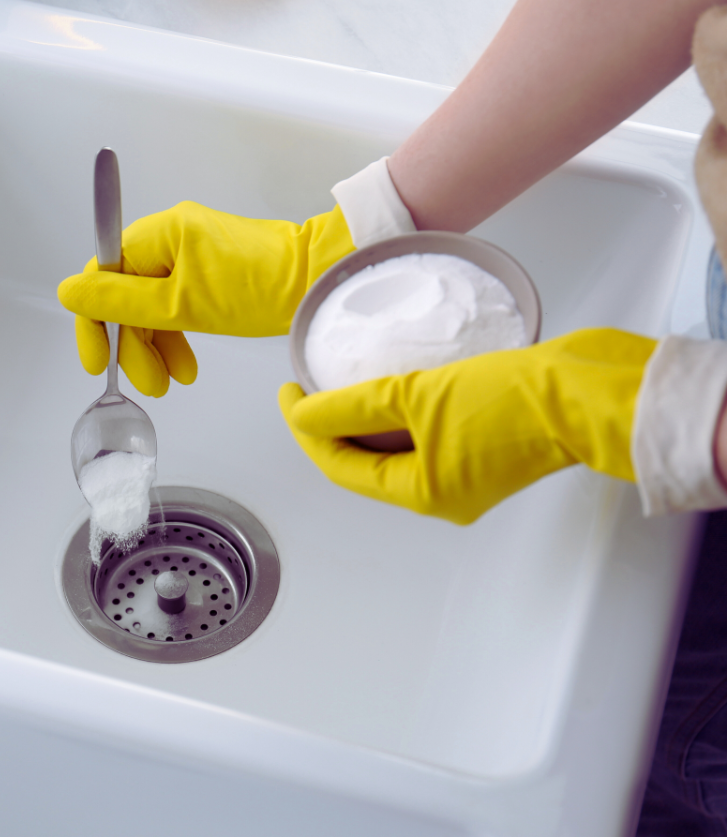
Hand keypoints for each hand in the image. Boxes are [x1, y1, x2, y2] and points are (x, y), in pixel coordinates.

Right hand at [57, 201, 354, 396]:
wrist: (317, 281)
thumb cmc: (259, 289)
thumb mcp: (180, 305)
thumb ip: (121, 302)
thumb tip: (69, 292)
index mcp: (157, 234)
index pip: (102, 276)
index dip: (94, 322)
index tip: (97, 361)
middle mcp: (169, 236)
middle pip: (126, 294)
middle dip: (133, 344)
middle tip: (148, 384)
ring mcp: (190, 253)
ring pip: (151, 305)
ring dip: (155, 346)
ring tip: (172, 382)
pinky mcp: (208, 270)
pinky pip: (175, 304)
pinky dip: (176, 335)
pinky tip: (185, 364)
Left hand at [277, 328, 656, 523]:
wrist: (590, 392)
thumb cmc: (515, 400)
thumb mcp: (418, 395)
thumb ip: (352, 406)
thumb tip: (304, 414)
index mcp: (424, 493)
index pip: (341, 467)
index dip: (306, 430)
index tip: (288, 393)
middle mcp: (443, 493)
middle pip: (365, 463)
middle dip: (331, 428)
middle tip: (306, 389)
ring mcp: (468, 474)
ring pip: (395, 450)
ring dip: (365, 421)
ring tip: (340, 384)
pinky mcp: (487, 448)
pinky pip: (425, 437)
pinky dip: (400, 416)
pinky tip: (391, 385)